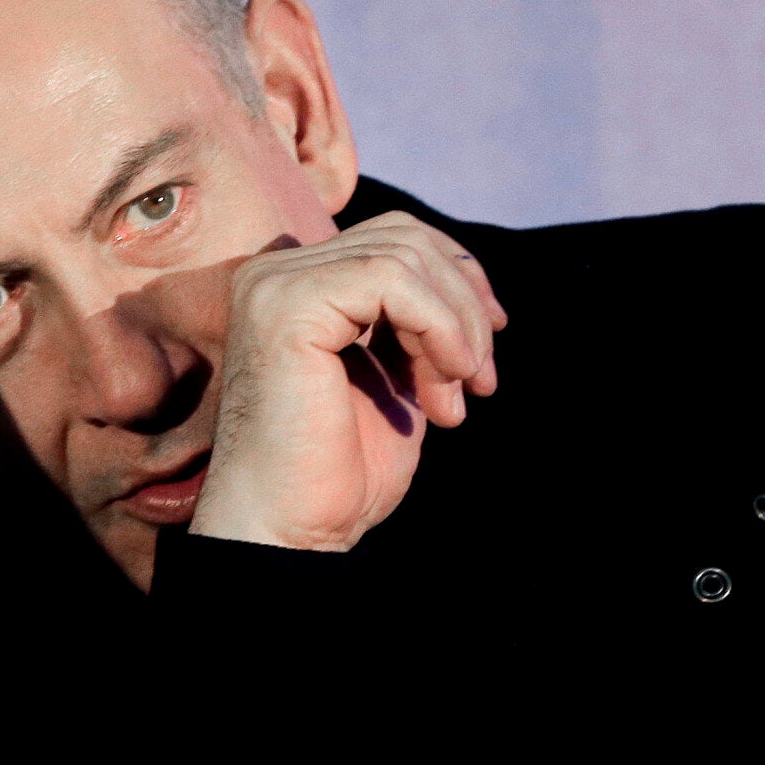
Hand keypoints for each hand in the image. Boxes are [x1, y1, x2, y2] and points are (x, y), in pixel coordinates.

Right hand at [191, 212, 505, 550]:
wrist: (290, 528)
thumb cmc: (338, 470)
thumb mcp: (395, 377)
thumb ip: (413, 325)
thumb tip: (469, 284)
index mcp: (294, 287)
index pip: (393, 239)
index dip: (457, 281)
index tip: (489, 344)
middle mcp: (275, 274)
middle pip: (404, 236)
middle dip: (464, 302)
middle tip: (481, 380)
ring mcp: (274, 285)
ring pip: (404, 254)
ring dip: (456, 326)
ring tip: (456, 396)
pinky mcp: (286, 305)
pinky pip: (391, 280)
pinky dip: (438, 326)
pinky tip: (445, 382)